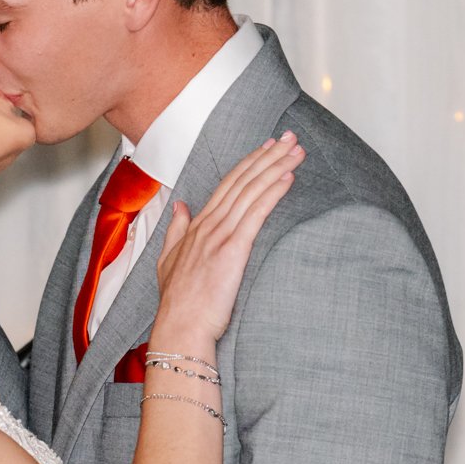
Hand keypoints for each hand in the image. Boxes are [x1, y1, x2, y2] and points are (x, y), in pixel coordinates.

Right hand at [151, 133, 299, 347]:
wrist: (181, 326)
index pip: (228, 184)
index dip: (249, 163)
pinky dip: (272, 192)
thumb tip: (180, 206)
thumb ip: (176, 229)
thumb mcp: (168, 260)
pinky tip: (288, 178)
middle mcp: (210, 224)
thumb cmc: (178, 302)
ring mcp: (221, 235)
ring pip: (252, 191)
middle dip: (268, 156)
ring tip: (296, 151)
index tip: (267, 146)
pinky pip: (256, 213)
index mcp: (198, 225)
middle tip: (290, 137)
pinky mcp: (233, 250)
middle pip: (243, 180)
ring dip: (276, 167)